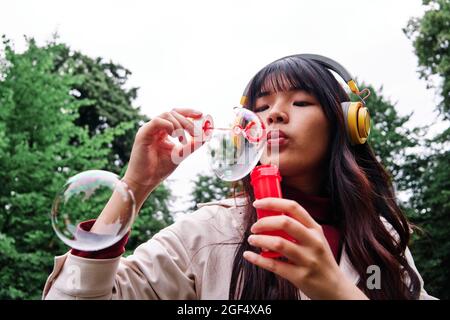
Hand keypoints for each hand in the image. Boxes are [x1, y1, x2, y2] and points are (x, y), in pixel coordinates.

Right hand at [123, 108, 203, 197]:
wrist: (145, 181)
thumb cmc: (159, 169)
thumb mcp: (180, 154)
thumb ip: (192, 145)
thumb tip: (206, 136)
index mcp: (163, 131)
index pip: (176, 114)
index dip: (189, 112)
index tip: (201, 115)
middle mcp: (156, 128)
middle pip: (173, 113)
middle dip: (187, 121)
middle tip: (196, 133)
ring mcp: (149, 129)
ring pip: (166, 115)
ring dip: (179, 125)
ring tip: (183, 140)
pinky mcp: (143, 133)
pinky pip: (157, 122)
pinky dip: (169, 126)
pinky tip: (174, 137)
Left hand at [243, 197, 367, 299]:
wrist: (336, 289)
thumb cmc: (321, 261)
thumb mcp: (315, 240)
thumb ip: (298, 228)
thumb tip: (270, 217)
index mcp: (315, 229)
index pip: (293, 207)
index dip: (272, 202)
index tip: (257, 203)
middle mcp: (313, 242)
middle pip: (285, 223)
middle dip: (264, 222)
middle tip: (254, 227)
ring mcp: (308, 260)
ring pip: (278, 243)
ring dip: (259, 240)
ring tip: (252, 240)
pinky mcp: (300, 276)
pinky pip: (274, 265)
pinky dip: (257, 259)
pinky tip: (249, 255)